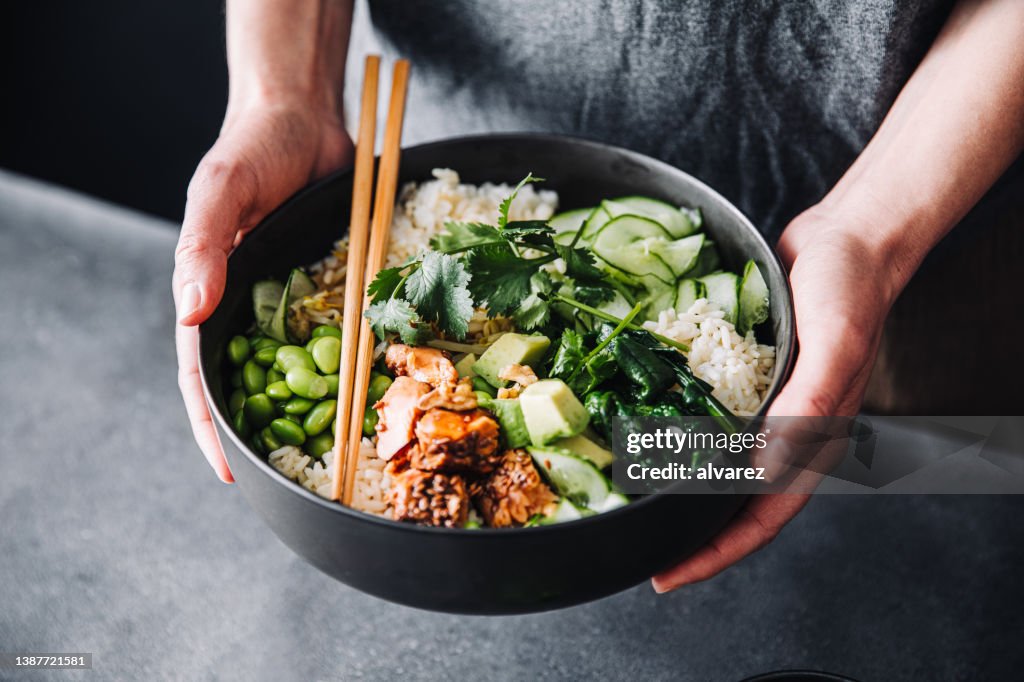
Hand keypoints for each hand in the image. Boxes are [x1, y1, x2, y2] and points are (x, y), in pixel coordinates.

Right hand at [173, 104, 352, 481]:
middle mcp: (250, 308)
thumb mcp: (220, 191)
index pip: (203, 377)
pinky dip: (349, 366)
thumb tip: (190, 313)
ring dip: (311, 410)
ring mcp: (292, 302)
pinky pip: (339, 335)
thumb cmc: (251, 149)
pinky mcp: (330, 288)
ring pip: (298, 369)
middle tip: (293, 482)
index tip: (232, 474)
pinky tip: (371, 392)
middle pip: (251, 385)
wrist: (303, 117)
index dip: (214, 428)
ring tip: (337, 454)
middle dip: (265, 435)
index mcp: (211, 294)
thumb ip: (203, 248)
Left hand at [652, 207, 894, 590]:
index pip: (761, 518)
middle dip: (691, 532)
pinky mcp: (750, 381)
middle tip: (639, 547)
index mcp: (813, 441)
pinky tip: (648, 434)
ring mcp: (767, 409)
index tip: (668, 575)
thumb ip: (806, 411)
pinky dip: (682, 436)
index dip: (715, 552)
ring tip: (636, 503)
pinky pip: (712, 421)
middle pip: (735, 503)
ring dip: (683, 488)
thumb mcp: (833, 346)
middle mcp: (787, 434)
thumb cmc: (850, 290)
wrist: (846, 238)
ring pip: (720, 466)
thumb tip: (762, 473)